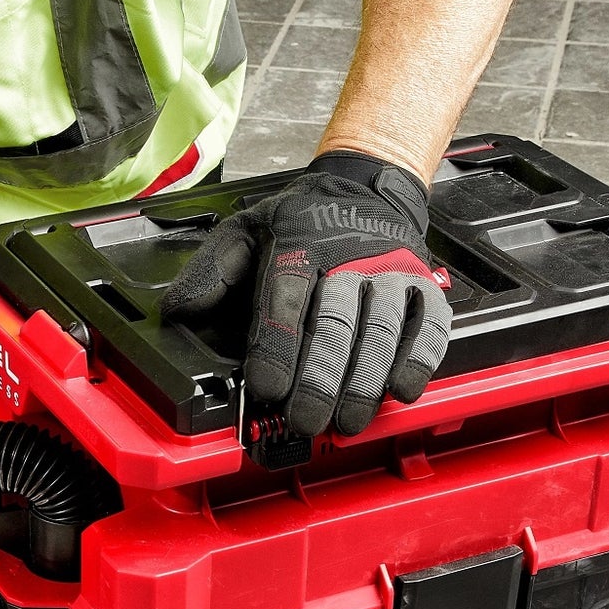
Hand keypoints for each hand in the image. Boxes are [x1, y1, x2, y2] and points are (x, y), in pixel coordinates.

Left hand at [161, 151, 451, 436]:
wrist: (367, 187)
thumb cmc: (302, 222)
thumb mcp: (246, 231)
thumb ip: (213, 271)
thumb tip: (179, 312)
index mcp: (299, 242)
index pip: (285, 298)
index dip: (276, 348)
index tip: (266, 389)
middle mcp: (349, 256)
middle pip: (335, 322)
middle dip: (320, 379)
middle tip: (306, 420)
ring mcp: (391, 271)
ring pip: (381, 330)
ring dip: (364, 381)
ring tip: (347, 420)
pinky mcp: (425, 286)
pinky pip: (429, 326)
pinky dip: (418, 361)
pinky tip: (399, 390)